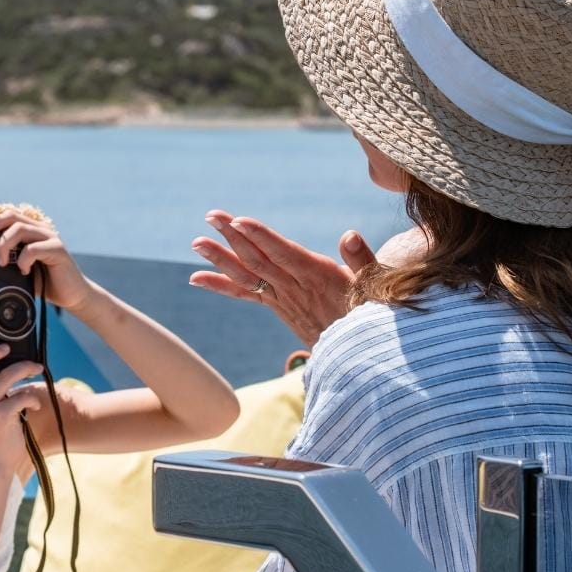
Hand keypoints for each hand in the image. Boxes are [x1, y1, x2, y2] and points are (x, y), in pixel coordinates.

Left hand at [0, 212, 95, 310]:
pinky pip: (33, 248)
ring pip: (19, 228)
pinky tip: (23, 270)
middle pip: (9, 215)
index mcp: (29, 231)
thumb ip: (5, 260)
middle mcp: (39, 229)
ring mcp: (49, 237)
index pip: (4, 216)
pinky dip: (23, 259)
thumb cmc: (45, 282)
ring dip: (4, 245)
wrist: (72, 295)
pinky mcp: (57, 249)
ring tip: (0, 262)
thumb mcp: (19, 269)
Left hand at [189, 211, 377, 346]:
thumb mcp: (374, 288)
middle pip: (258, 259)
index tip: (238, 221)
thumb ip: (361, 261)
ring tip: (197, 243)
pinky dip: (221, 284)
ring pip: (247, 275)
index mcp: (317, 277)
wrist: (358, 355)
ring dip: (221, 258)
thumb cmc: (370, 314)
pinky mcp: (277, 306)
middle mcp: (294, 288)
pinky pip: (245, 293)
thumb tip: (349, 235)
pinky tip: (197, 277)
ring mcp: (282, 298)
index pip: (283, 253)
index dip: (260, 237)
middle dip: (234, 237)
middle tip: (211, 216)